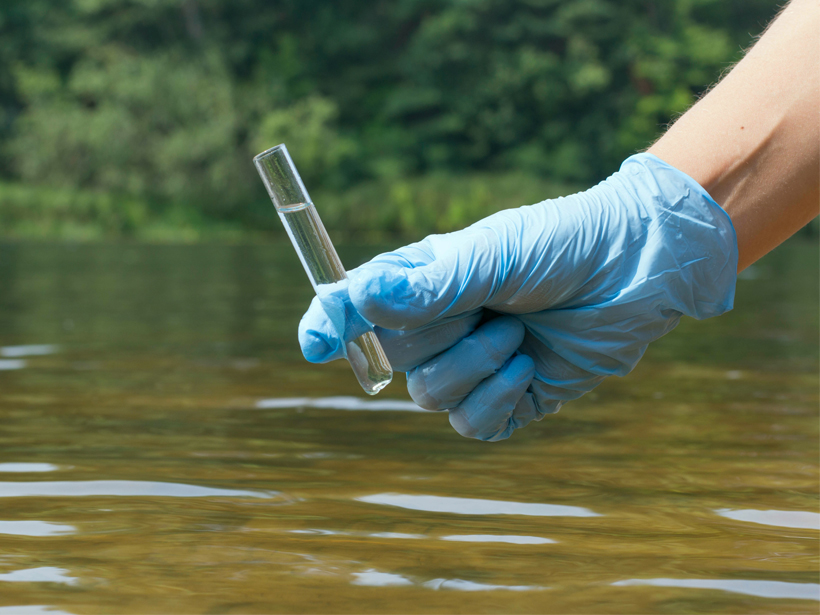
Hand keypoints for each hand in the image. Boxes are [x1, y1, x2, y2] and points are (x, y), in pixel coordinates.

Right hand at [299, 153, 737, 440]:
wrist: (636, 269)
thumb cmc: (562, 242)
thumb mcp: (494, 253)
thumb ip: (429, 282)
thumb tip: (358, 296)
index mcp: (423, 280)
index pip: (356, 308)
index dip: (329, 325)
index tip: (315, 344)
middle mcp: (440, 324)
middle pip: (391, 357)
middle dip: (436, 338)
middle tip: (485, 306)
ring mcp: (473, 364)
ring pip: (430, 395)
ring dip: (475, 365)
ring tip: (518, 330)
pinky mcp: (508, 398)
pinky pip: (472, 424)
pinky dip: (497, 398)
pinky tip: (528, 366)